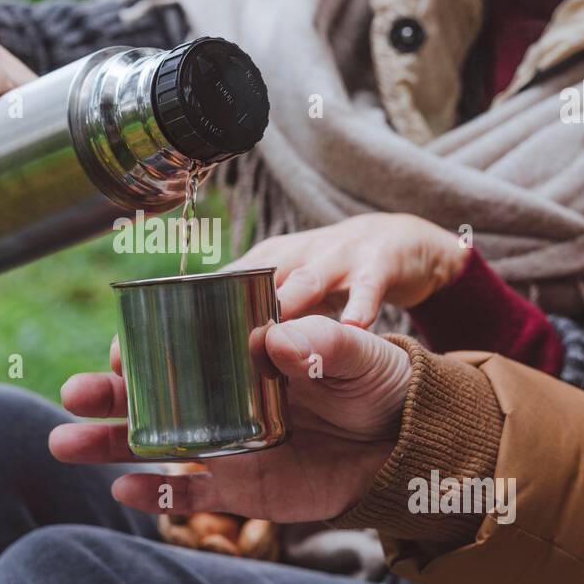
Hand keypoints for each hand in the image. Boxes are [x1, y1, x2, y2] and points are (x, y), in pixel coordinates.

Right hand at [50, 315, 412, 522]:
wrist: (408, 442)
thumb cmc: (379, 382)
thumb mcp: (360, 351)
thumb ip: (322, 342)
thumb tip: (274, 339)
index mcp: (242, 353)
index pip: (180, 345)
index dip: (144, 346)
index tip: (119, 348)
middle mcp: (224, 397)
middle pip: (153, 396)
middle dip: (108, 396)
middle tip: (69, 394)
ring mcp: (227, 444)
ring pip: (156, 445)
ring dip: (110, 445)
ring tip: (64, 443)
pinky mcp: (242, 488)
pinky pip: (191, 493)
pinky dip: (157, 494)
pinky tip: (122, 489)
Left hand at [227, 213, 467, 326]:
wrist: (398, 241)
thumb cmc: (332, 270)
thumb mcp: (291, 283)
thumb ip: (258, 306)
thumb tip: (211, 343)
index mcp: (271, 260)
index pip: (230, 280)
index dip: (208, 306)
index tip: (185, 336)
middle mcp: (298, 254)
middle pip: (261, 278)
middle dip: (241, 306)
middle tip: (220, 339)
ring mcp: (337, 258)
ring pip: (309, 280)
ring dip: (292, 302)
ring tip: (278, 334)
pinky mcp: (377, 266)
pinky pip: (367, 289)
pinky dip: (361, 307)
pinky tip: (355, 328)